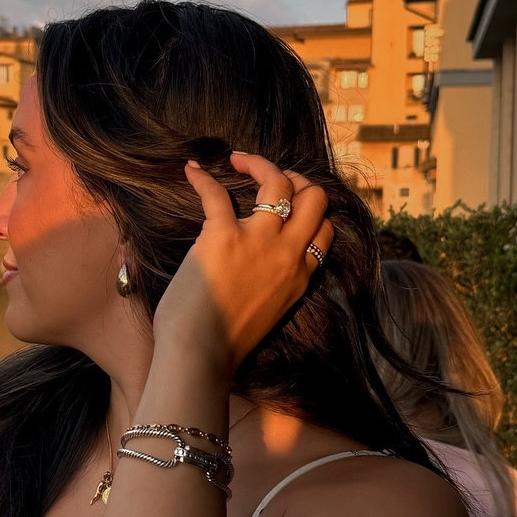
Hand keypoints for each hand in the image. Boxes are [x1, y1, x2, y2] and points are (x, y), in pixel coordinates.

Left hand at [150, 152, 334, 376]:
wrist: (200, 356)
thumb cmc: (224, 344)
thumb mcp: (270, 313)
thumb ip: (276, 285)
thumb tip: (257, 270)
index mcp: (300, 277)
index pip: (324, 231)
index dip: (311, 212)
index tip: (290, 205)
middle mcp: (288, 255)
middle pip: (315, 198)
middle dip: (297, 178)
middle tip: (270, 177)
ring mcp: (259, 242)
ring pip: (279, 182)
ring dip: (258, 163)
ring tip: (237, 160)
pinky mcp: (224, 236)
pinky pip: (216, 193)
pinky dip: (202, 178)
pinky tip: (191, 170)